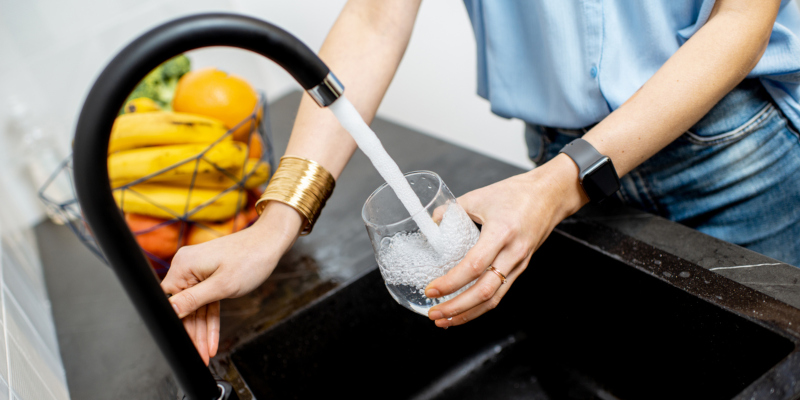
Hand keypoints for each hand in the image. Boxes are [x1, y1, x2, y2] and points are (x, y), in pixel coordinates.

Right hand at [160, 202, 302, 363]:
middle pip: (184, 307)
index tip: (183, 345)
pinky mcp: (208, 275)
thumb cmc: (250, 258)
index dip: (176, 325)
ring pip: (196, 308)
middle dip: (193, 334)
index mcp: (184, 266)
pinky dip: (210, 318)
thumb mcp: (222, 285)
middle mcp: (186, 267)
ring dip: (202, 331)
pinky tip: (212, 339)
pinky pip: (206, 301)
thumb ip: (193, 300)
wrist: (270, 242)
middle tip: (199, 356)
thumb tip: (169, 311)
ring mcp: (197, 271)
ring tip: (205, 354)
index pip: (170, 301)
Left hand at [424, 154, 587, 327]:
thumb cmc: (517, 193)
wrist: (550, 195)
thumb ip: (452, 211)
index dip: (450, 282)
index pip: (474, 266)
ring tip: (444, 321)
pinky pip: (500, 292)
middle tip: (433, 313)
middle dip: (456, 308)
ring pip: (494, 299)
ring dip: (467, 314)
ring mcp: (519, 264)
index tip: (431, 289)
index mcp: (501, 232)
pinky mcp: (520, 268)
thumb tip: (432, 224)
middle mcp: (513, 253)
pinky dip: (480, 306)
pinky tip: (464, 310)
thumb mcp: (479, 197)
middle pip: (484, 291)